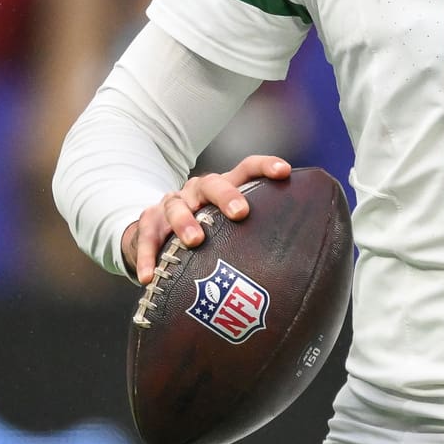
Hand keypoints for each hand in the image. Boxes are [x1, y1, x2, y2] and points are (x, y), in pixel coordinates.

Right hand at [125, 154, 290, 284]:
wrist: (154, 231)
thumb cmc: (205, 230)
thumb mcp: (226, 226)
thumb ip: (254, 234)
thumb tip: (298, 263)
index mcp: (221, 187)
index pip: (246, 169)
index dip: (265, 167)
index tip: (284, 172)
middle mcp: (196, 191)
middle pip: (212, 183)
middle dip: (227, 196)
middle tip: (240, 213)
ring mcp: (170, 205)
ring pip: (177, 207)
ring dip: (185, 223)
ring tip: (193, 242)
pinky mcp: (147, 224)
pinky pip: (145, 238)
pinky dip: (147, 257)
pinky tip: (149, 277)